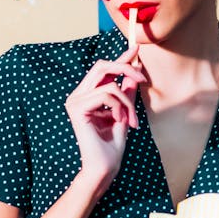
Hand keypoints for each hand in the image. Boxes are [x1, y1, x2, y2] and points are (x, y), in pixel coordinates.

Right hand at [65, 45, 146, 192]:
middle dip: (126, 69)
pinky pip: (107, 95)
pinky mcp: (77, 108)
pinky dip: (120, 107)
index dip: (120, 58)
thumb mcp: (124, 114)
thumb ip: (125, 94)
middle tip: (143, 80)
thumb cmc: (112, 148)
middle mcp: (78, 96)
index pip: (103, 71)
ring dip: (127, 102)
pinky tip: (119, 122)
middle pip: (102, 66)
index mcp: (87, 97)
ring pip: (110, 84)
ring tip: (131, 121)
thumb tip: (132, 73)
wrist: (104, 169)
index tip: (136, 48)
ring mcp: (75, 101)